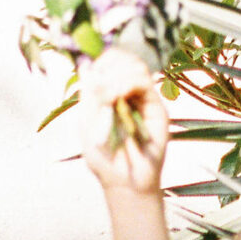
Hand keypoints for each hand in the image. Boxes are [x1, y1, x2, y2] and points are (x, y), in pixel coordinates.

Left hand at [78, 46, 167, 195]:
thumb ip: (87, 93)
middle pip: (124, 57)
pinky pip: (145, 81)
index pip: (110, 60)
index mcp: (111, 92)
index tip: (91, 76)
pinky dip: (127, 84)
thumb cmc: (104, 158)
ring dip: (116, 77)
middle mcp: (129, 92)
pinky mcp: (156, 107)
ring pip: (136, 65)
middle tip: (99, 91)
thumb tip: (84, 64)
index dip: (101, 60)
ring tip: (107, 99)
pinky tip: (117, 99)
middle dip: (108, 66)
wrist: (124, 182)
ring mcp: (144, 99)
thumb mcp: (86, 123)